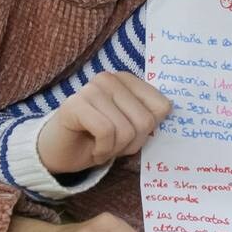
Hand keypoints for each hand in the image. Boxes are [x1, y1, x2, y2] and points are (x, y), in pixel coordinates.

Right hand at [37, 72, 171, 173]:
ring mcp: (91, 89)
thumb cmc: (98, 139)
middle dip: (131, 144)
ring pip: (126, 129)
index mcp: (127, 80)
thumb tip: (172, 109)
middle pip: (145, 121)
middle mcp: (110, 79)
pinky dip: (102, 150)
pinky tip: (92, 149)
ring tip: (101, 146)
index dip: (148, 132)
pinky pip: (105, 132)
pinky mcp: (74, 104)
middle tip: (112, 145)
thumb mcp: (131, 129)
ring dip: (114, 149)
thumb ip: (149, 117)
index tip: (130, 136)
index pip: (162, 106)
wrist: (60, 153)